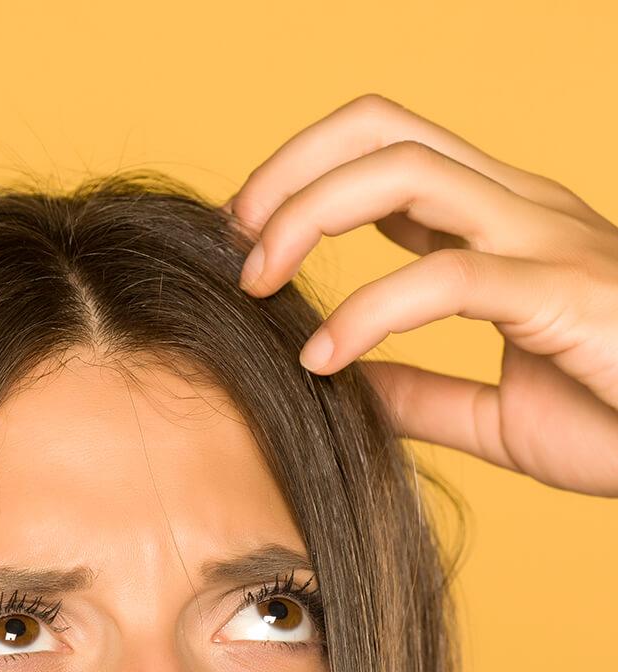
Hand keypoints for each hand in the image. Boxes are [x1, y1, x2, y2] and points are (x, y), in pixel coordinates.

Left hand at [224, 94, 617, 497]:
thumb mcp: (497, 413)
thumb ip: (420, 392)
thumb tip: (340, 382)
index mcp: (502, 224)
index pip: (385, 151)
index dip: (303, 176)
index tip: (249, 236)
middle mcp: (520, 209)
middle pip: (382, 129)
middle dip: (288, 171)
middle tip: (236, 240)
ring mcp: (546, 239)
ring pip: (403, 172)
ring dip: (306, 219)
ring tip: (257, 284)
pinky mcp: (563, 290)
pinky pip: (444, 276)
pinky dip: (365, 313)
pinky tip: (322, 358)